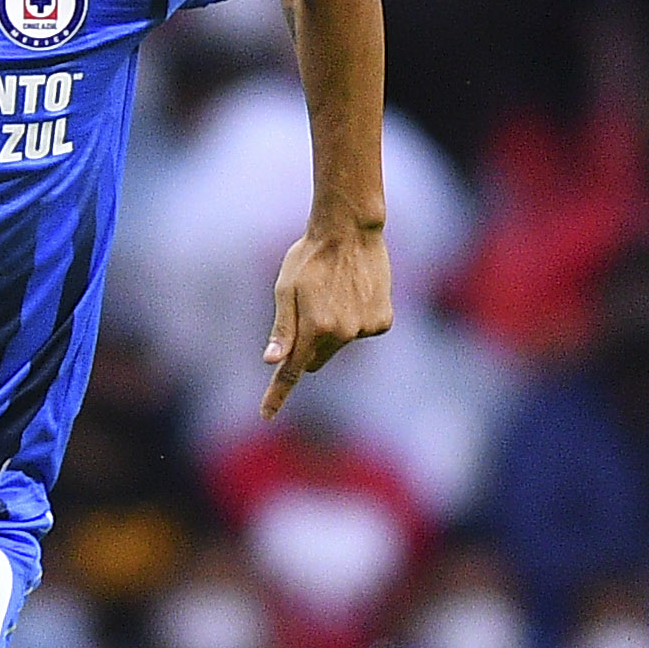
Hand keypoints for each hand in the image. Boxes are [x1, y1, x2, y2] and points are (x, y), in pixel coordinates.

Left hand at [260, 222, 393, 418]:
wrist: (351, 232)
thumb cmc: (309, 258)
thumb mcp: (285, 290)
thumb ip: (282, 329)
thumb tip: (272, 361)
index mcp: (315, 328)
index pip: (292, 371)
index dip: (277, 394)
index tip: (265, 415)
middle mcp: (343, 334)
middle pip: (314, 359)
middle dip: (305, 348)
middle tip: (304, 312)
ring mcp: (366, 329)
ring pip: (338, 345)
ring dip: (332, 329)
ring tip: (332, 292)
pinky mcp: (383, 322)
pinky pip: (360, 332)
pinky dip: (354, 319)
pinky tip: (353, 293)